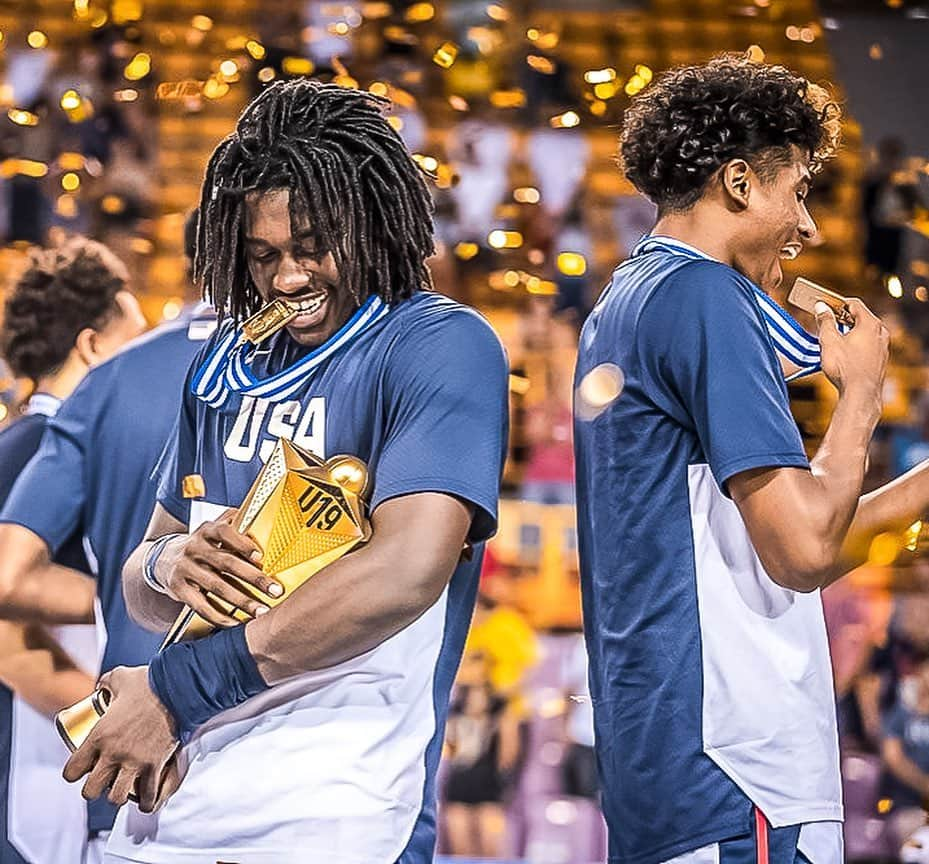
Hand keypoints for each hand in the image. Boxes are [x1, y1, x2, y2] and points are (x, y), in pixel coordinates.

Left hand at [63, 666, 180, 812]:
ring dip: (118, 795)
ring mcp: (135, 762)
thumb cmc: (149, 682)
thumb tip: (101, 687)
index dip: (74, 772)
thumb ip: (106, 682)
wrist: (179, 690)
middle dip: (94, 787)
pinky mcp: (155, 766)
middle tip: (102, 779)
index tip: (81, 768)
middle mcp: (113, 754)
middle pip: (90, 791)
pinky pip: (147, 796)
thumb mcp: (120, 677)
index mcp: (99, 736)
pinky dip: (145, 802)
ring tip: (123, 787)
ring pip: (116, 798)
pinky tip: (144, 800)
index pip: (72, 771)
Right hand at [158, 510, 281, 627]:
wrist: (162, 559)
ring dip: (241, 601)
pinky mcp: (178, 589)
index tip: (260, 556)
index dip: (242, 543)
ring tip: (261, 611)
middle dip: (254, 578)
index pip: (224, 532)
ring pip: (216, 586)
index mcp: (206, 530)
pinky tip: (235, 622)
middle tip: (275, 590)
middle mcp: (194, 548)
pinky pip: (200, 605)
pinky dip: (219, 616)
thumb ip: (234, 524)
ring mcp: (185, 569)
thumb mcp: (211, 530)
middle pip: (227, 563)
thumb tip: (263, 515)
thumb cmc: (200, 546)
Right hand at [815, 298, 888, 406]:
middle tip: (826, 321)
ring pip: (864, 332)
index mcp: (870, 324)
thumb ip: (825, 322)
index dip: (836, 303)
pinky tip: (844, 353)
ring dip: (849, 331)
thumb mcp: (829, 341)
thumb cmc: (845, 368)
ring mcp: (882, 347)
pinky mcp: (880, 359)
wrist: (860, 394)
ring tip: (833, 338)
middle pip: (860, 317)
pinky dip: (856, 343)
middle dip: (842, 317)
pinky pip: (868, 344)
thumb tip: (821, 307)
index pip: (854, 304)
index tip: (824, 306)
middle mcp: (880, 332)